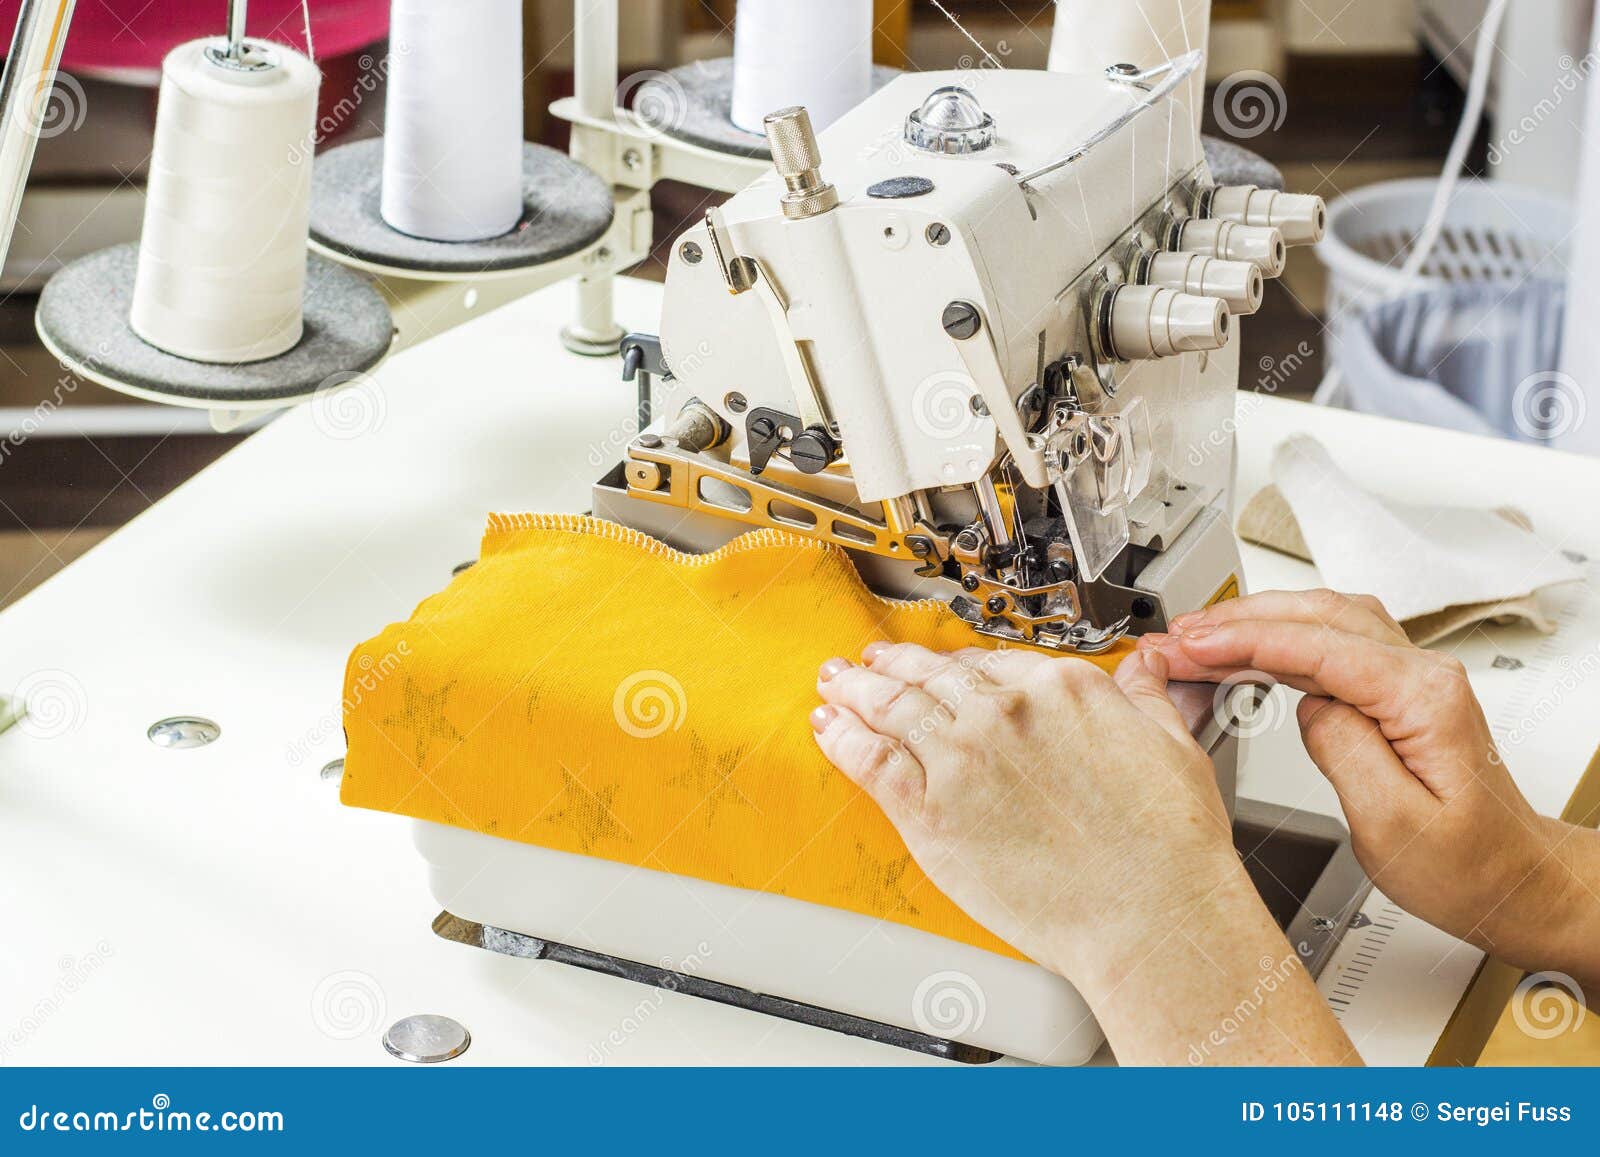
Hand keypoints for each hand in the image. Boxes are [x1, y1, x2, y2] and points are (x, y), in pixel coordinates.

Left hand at [809, 640, 1354, 1064]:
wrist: (1149, 914)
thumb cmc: (1168, 845)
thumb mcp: (1174, 744)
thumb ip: (1146, 697)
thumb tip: (1142, 668)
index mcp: (1060, 688)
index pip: (991, 664)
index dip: (960, 667)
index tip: (945, 668)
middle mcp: (1004, 712)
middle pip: (932, 676)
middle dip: (894, 664)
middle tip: (871, 659)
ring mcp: (962, 757)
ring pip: (892, 706)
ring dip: (856, 688)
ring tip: (836, 681)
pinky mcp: (931, 811)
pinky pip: (872, 760)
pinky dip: (844, 738)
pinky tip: (829, 727)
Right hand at [1145, 589, 1573, 971]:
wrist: (1513, 881)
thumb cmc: (1468, 866)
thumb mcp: (1393, 824)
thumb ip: (1343, 749)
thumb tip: (1305, 704)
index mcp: (1423, 697)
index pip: (1318, 646)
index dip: (1245, 640)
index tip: (1191, 645)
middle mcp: (1423, 674)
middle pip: (1318, 615)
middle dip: (1238, 619)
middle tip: (1178, 637)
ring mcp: (1412, 678)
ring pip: (1324, 619)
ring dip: (1255, 621)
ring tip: (1198, 636)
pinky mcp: (1397, 691)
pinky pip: (1331, 643)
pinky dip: (1278, 637)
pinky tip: (1246, 648)